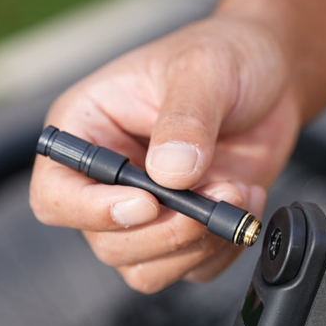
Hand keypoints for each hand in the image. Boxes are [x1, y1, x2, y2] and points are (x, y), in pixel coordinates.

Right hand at [30, 15, 300, 292]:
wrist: (270, 73)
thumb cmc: (224, 55)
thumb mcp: (202, 70)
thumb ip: (185, 120)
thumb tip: (171, 174)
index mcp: (86, 131)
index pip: (55, 194)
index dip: (91, 210)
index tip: (147, 201)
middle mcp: (108, 179)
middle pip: (105, 242)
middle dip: (165, 231)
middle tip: (214, 195)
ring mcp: (148, 210)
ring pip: (146, 268)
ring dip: (197, 244)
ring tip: (236, 193)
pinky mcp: (186, 230)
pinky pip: (193, 269)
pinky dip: (224, 248)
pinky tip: (246, 201)